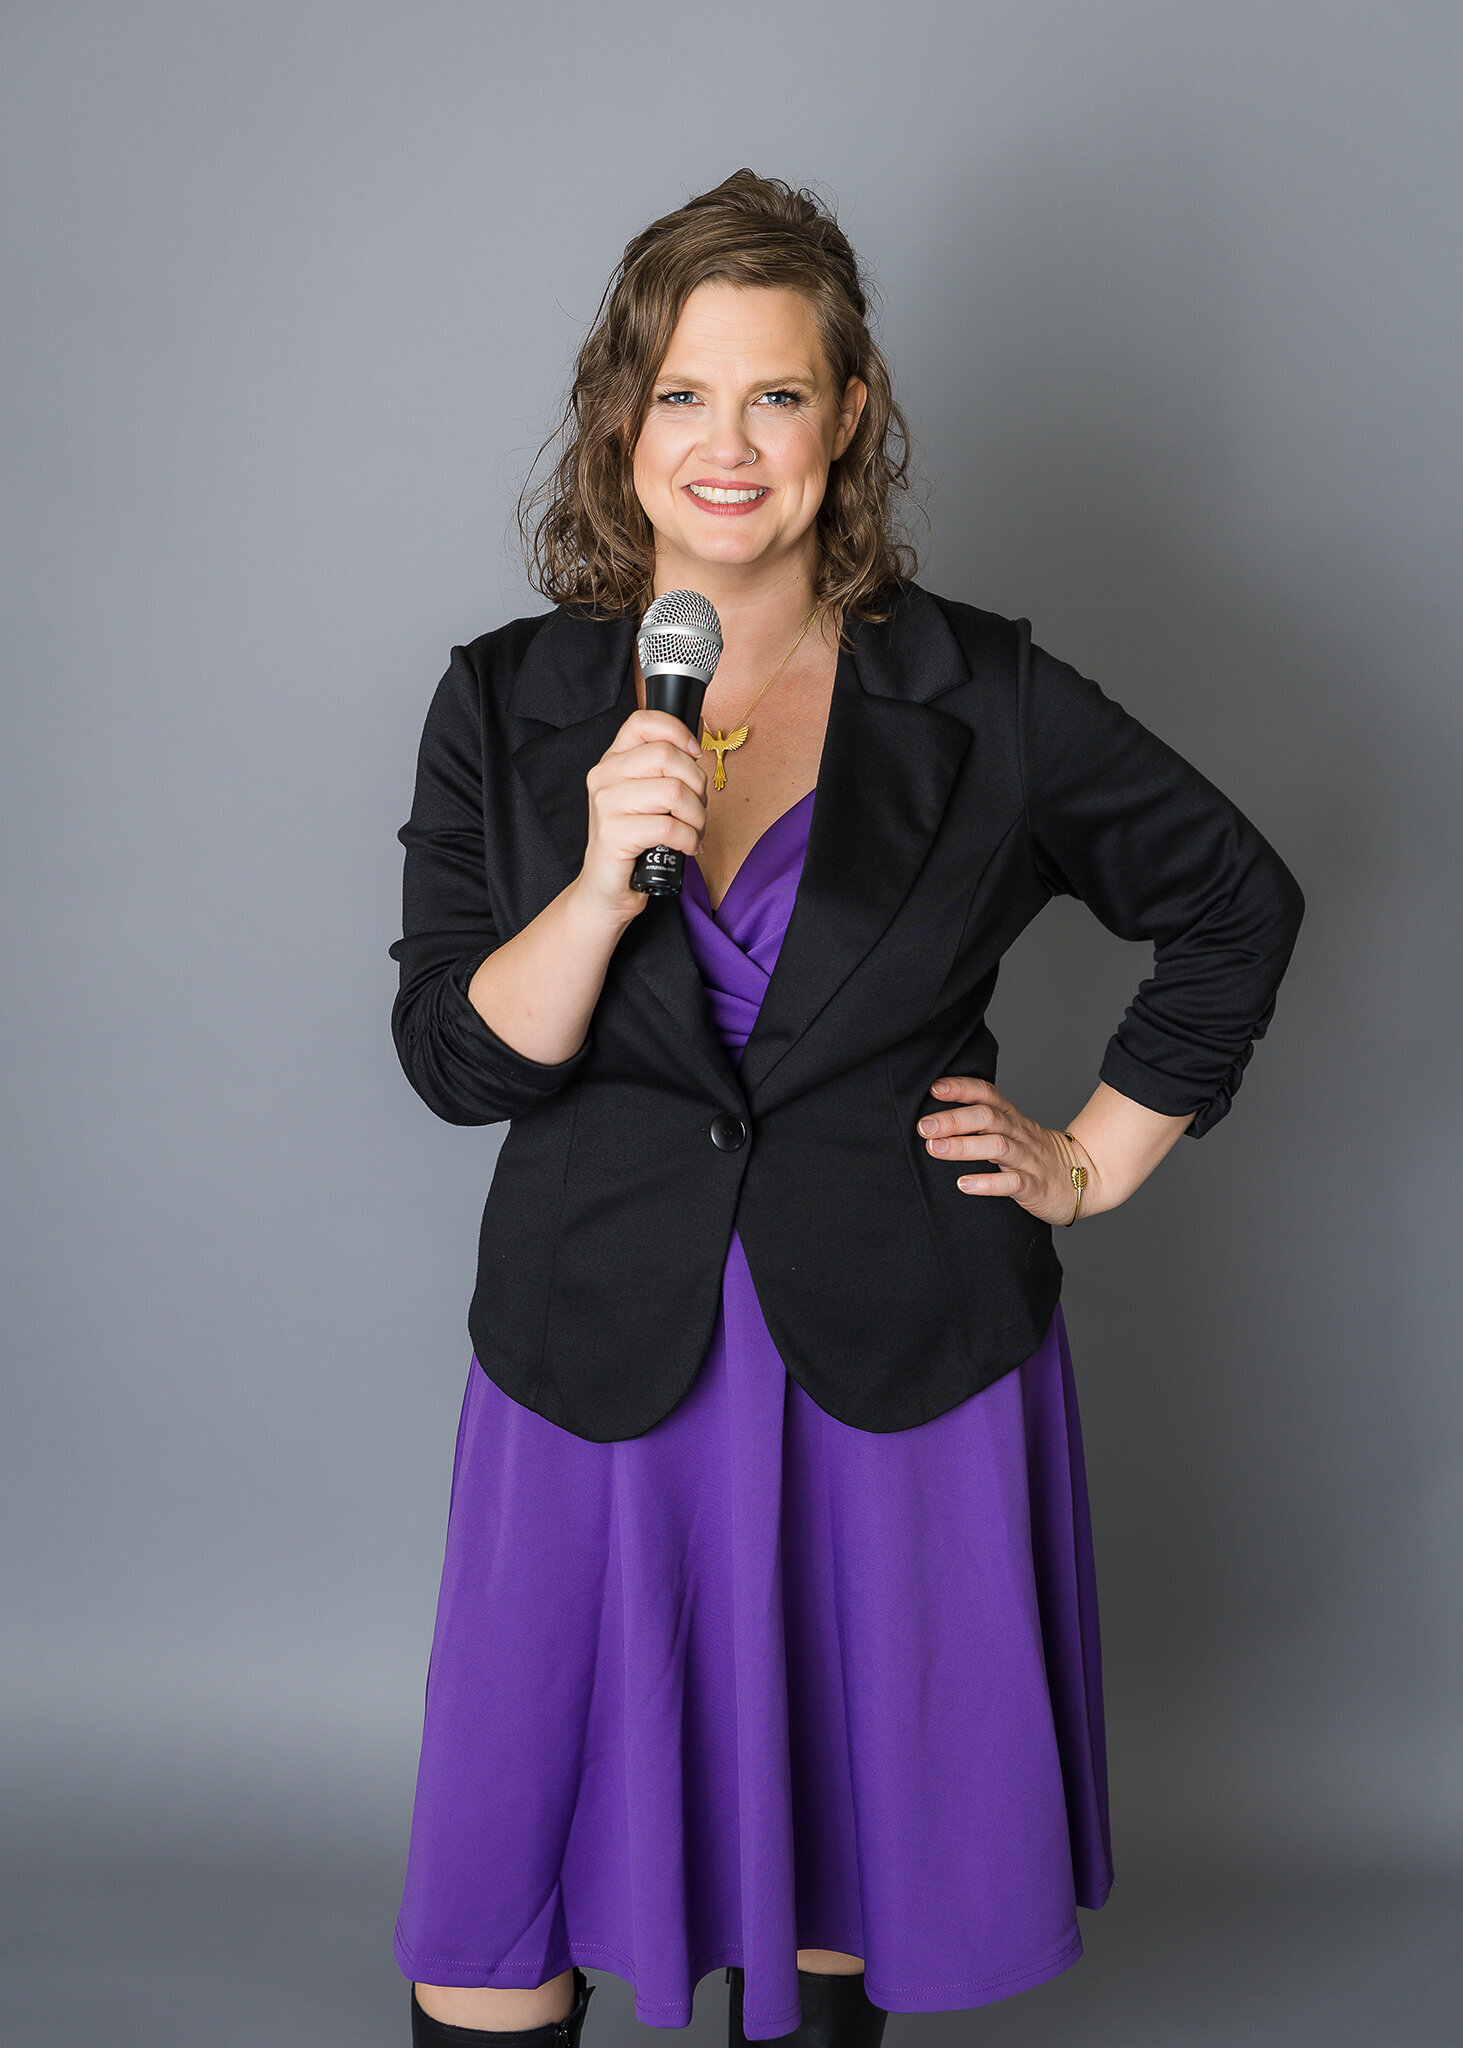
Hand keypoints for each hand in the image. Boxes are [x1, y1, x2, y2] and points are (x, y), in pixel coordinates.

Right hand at [575, 708, 708, 923]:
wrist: (606, 888)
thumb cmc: (634, 842)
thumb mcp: (647, 798)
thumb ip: (663, 771)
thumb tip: (698, 747)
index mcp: (612, 761)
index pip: (643, 722)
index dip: (677, 731)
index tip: (695, 753)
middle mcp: (604, 776)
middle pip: (667, 756)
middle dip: (697, 784)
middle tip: (698, 808)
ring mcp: (605, 804)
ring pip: (673, 791)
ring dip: (697, 816)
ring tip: (694, 830)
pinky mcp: (613, 834)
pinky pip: (669, 826)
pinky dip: (689, 839)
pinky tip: (688, 847)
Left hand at [917, 1076, 1094, 1226]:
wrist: (1085, 1179)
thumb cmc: (1038, 1156)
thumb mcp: (1013, 1132)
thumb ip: (983, 1122)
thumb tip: (937, 1117)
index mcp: (1012, 1118)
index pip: (987, 1094)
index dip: (961, 1088)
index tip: (934, 1088)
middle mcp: (1019, 1134)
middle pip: (988, 1117)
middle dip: (954, 1119)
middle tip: (924, 1126)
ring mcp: (1028, 1160)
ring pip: (997, 1146)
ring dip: (964, 1146)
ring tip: (935, 1149)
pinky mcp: (1035, 1186)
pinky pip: (1012, 1183)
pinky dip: (987, 1183)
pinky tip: (964, 1184)